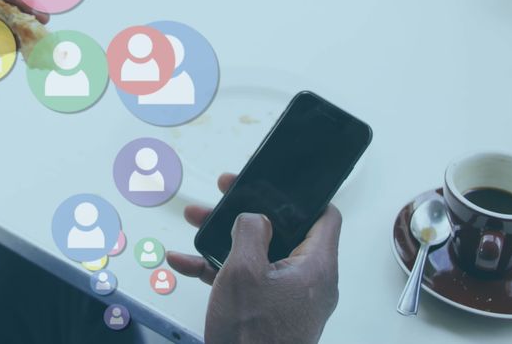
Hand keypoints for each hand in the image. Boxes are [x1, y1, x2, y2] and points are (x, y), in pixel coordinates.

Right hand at [167, 173, 341, 343]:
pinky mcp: (272, 314)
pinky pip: (249, 282)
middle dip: (247, 213)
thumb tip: (255, 218)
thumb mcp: (244, 271)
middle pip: (283, 232)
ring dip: (225, 238)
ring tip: (196, 222)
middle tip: (224, 196)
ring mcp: (290, 300)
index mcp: (315, 267)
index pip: (325, 217)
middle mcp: (309, 282)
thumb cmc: (253, 338)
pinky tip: (186, 263)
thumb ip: (251, 231)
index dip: (301, 196)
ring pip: (260, 256)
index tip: (277, 183)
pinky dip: (220, 269)